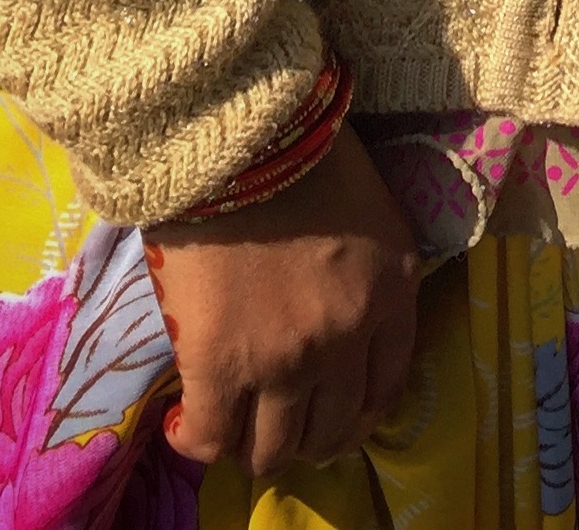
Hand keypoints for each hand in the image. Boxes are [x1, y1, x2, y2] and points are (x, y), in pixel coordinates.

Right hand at [146, 122, 425, 475]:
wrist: (236, 127)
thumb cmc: (301, 146)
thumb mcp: (370, 208)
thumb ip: (367, 272)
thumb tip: (338, 315)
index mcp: (393, 290)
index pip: (386, 387)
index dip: (354, 415)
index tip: (331, 415)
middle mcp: (348, 335)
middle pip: (332, 431)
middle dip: (306, 438)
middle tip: (277, 424)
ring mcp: (287, 358)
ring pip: (273, 450)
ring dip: (254, 447)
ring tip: (231, 426)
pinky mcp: (221, 364)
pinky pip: (212, 438)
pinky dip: (198, 441)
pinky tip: (184, 423)